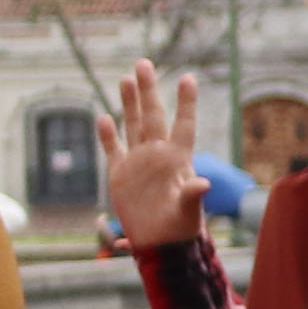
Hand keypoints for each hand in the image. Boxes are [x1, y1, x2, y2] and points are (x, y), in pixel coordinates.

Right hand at [99, 63, 210, 251]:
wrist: (160, 245)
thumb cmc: (180, 229)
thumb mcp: (188, 211)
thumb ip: (192, 194)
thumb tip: (204, 183)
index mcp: (178, 159)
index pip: (183, 124)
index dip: (185, 102)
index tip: (188, 78)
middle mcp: (158, 155)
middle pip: (153, 116)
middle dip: (148, 90)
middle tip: (143, 63)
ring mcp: (138, 163)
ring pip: (133, 125)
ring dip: (129, 103)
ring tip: (127, 78)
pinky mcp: (121, 175)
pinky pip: (113, 149)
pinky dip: (107, 135)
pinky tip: (103, 117)